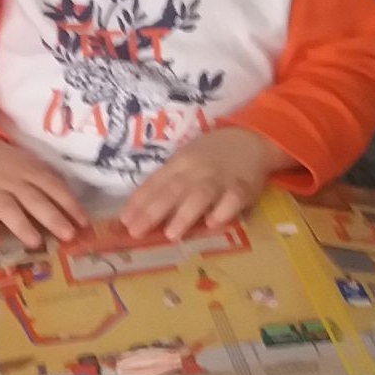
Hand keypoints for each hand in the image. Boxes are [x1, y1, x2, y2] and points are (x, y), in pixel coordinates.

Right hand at [0, 137, 86, 250]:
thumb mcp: (29, 165)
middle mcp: (12, 180)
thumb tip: (72, 210)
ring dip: (21, 225)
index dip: (69, 204)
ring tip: (35, 242)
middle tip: (68, 235)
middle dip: (52, 217)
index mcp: (30, 170)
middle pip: (34, 199)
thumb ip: (46, 183)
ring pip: (7, 208)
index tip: (84, 223)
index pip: (53, 187)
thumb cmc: (7, 163)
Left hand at [121, 127, 290, 241]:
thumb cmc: (211, 155)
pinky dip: (223, 212)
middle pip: (173, 190)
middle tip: (136, 232)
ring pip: (200, 195)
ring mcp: (220, 179)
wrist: (250, 139)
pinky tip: (212, 224)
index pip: (155, 182)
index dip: (139, 201)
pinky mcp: (243, 188)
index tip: (124, 221)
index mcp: (180, 162)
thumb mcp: (186, 160)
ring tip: (170, 235)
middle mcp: (197, 169)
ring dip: (185, 214)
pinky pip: (232, 200)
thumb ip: (167, 183)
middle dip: (153, 211)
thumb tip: (139, 212)